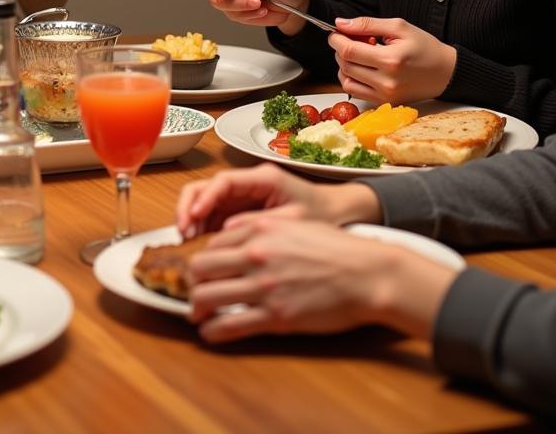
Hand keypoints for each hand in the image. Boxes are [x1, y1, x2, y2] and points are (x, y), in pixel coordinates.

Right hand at [176, 163, 380, 238]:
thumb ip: (262, 224)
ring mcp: (243, 194)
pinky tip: (200, 243)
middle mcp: (249, 181)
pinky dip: (203, 225)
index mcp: (263, 178)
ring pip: (206, 198)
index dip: (204, 199)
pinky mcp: (242, 207)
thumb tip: (227, 231)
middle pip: (207, 186)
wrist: (341, 213)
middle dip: (190, 206)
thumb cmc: (322, 215)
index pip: (222, 182)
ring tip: (187, 239)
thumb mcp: (295, 222)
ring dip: (193, 217)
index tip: (192, 218)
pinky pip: (215, 212)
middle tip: (183, 231)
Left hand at [186, 216, 457, 342]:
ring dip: (196, 309)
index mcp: (258, 230)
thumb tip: (230, 228)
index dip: (202, 259)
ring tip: (195, 315)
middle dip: (191, 283)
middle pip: (200, 269)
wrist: (365, 274)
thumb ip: (258, 223)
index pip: (212, 244)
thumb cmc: (334, 247)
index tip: (201, 271)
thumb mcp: (293, 221)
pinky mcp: (275, 316)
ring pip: (208, 297)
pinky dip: (213, 331)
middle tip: (191, 292)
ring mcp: (263, 287)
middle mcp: (254, 256)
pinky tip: (209, 334)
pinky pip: (230, 325)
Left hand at [328, 16, 456, 103]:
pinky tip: (360, 67)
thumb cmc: (425, 47)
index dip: (336, 39)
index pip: (349, 50)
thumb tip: (340, 23)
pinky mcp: (384, 102)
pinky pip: (354, 91)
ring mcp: (385, 95)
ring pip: (345, 80)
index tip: (336, 32)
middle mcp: (387, 81)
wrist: (446, 72)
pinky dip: (350, 78)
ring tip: (357, 54)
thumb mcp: (399, 27)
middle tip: (350, 39)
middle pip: (345, 64)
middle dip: (340, 49)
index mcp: (391, 60)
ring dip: (343, 64)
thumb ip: (367, 24)